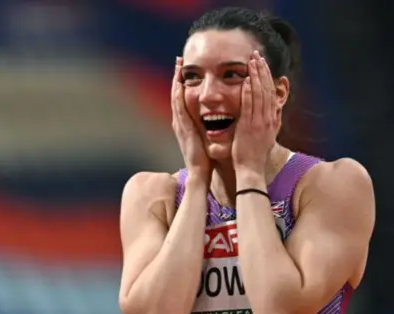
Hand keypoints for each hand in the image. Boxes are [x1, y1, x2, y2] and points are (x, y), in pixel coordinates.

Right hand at [171, 57, 211, 180]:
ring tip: (177, 66)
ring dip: (176, 81)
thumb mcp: (206, 139)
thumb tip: (218, 119)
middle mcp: (179, 122)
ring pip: (175, 97)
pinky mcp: (182, 128)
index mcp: (185, 124)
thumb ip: (207, 128)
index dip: (183, 83)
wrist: (200, 173)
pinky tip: (179, 83)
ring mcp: (179, 124)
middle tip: (178, 61)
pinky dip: (178, 93)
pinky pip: (179, 106)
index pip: (183, 99)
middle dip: (177, 77)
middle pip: (176, 94)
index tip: (185, 69)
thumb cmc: (205, 158)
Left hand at [232, 51, 279, 175]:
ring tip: (252, 61)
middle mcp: (268, 118)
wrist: (251, 170)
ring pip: (259, 93)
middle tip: (258, 55)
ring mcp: (259, 122)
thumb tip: (270, 110)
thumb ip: (267, 121)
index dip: (268, 77)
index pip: (271, 93)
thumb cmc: (254, 155)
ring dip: (255, 76)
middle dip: (263, 71)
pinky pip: (249, 105)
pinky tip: (245, 79)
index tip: (263, 64)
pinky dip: (248, 91)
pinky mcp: (249, 126)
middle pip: (267, 89)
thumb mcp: (266, 136)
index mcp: (272, 120)